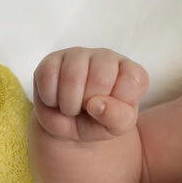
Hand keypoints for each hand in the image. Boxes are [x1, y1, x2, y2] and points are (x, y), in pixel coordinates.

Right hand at [32, 47, 148, 142]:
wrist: (69, 125)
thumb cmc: (99, 122)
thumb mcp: (116, 127)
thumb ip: (117, 118)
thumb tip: (97, 104)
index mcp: (131, 73)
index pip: (133, 80)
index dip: (118, 104)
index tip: (110, 110)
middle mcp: (108, 58)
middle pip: (100, 78)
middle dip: (89, 104)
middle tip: (87, 111)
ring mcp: (80, 54)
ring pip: (73, 75)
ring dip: (68, 103)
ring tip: (71, 108)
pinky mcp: (53, 58)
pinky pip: (49, 76)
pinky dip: (50, 98)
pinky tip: (56, 100)